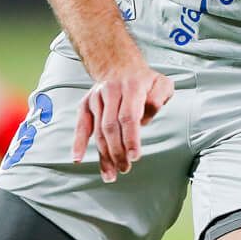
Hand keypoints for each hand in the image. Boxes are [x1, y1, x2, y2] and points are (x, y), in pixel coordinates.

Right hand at [72, 62, 174, 181]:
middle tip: (125, 168)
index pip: (129, 116)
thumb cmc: (144, 81)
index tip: (134, 156)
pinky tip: (78, 158)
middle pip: (111, 126)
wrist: (119, 65)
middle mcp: (111, 91)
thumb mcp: (162, 83)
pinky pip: (81, 125)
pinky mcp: (85, 104)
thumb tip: (147, 115)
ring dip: (103, 154)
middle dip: (118, 151)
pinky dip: (79, 143)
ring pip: (97, 130)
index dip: (131, 138)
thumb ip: (159, 98)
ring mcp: (96, 98)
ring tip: (111, 174)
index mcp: (131, 87)